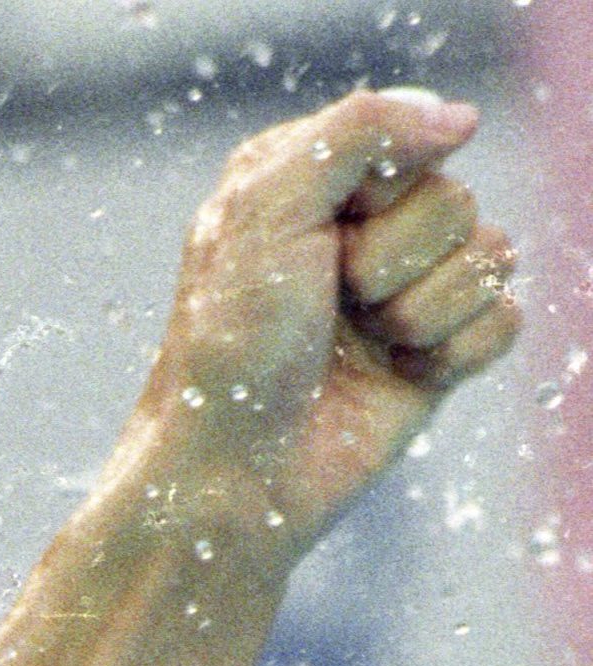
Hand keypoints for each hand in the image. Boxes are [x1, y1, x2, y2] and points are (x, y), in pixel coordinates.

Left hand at [135, 88, 516, 552]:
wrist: (233, 475)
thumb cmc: (232, 346)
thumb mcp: (267, 207)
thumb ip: (359, 130)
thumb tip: (463, 119)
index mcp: (315, 176)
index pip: (411, 137)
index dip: (375, 194)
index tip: (317, 241)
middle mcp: (364, 227)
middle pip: (454, 200)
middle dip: (391, 261)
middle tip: (330, 305)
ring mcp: (405, 291)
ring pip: (490, 255)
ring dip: (419, 310)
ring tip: (359, 344)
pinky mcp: (438, 354)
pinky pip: (504, 319)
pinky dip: (453, 353)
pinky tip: (399, 374)